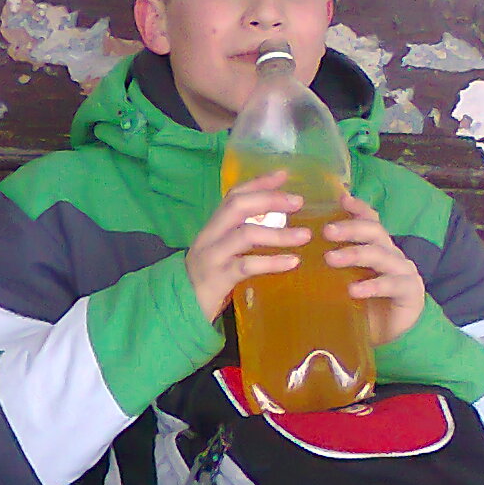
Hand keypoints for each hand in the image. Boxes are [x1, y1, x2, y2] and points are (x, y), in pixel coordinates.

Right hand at [185, 175, 310, 321]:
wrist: (178, 310)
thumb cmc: (208, 279)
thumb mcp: (221, 252)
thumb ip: (240, 236)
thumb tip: (275, 220)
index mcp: (212, 227)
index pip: (233, 196)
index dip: (258, 183)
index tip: (284, 175)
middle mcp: (209, 236)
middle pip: (237, 206)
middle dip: (270, 200)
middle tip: (298, 202)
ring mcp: (212, 256)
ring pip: (245, 234)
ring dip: (279, 233)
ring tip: (305, 236)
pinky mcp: (217, 278)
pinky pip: (247, 265)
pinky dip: (272, 262)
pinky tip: (292, 262)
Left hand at [320, 195, 425, 343]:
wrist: (381, 337)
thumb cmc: (356, 306)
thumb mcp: (336, 282)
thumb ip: (323, 266)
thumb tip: (287, 252)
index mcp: (374, 247)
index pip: (369, 220)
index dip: (357, 208)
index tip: (340, 198)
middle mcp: (390, 254)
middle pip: (374, 232)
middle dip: (350, 229)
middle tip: (325, 232)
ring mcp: (403, 271)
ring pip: (381, 255)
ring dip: (355, 254)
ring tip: (330, 259)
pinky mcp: (410, 291)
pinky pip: (392, 284)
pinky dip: (372, 285)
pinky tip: (354, 290)